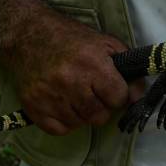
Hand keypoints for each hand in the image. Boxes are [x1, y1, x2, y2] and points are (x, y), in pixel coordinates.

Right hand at [9, 13, 143, 134]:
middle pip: (99, 115)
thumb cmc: (71, 38)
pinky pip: (60, 130)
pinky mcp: (34, 106)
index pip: (118, 98)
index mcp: (91, 63)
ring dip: (83, 113)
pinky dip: (66, 121)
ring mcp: (50, 96)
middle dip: (102, 106)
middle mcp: (70, 81)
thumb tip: (137, 96)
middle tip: (94, 92)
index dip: (118, 94)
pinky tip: (64, 103)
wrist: (28, 35)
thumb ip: (127, 69)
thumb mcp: (105, 43)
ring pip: (80, 123)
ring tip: (77, 94)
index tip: (112, 88)